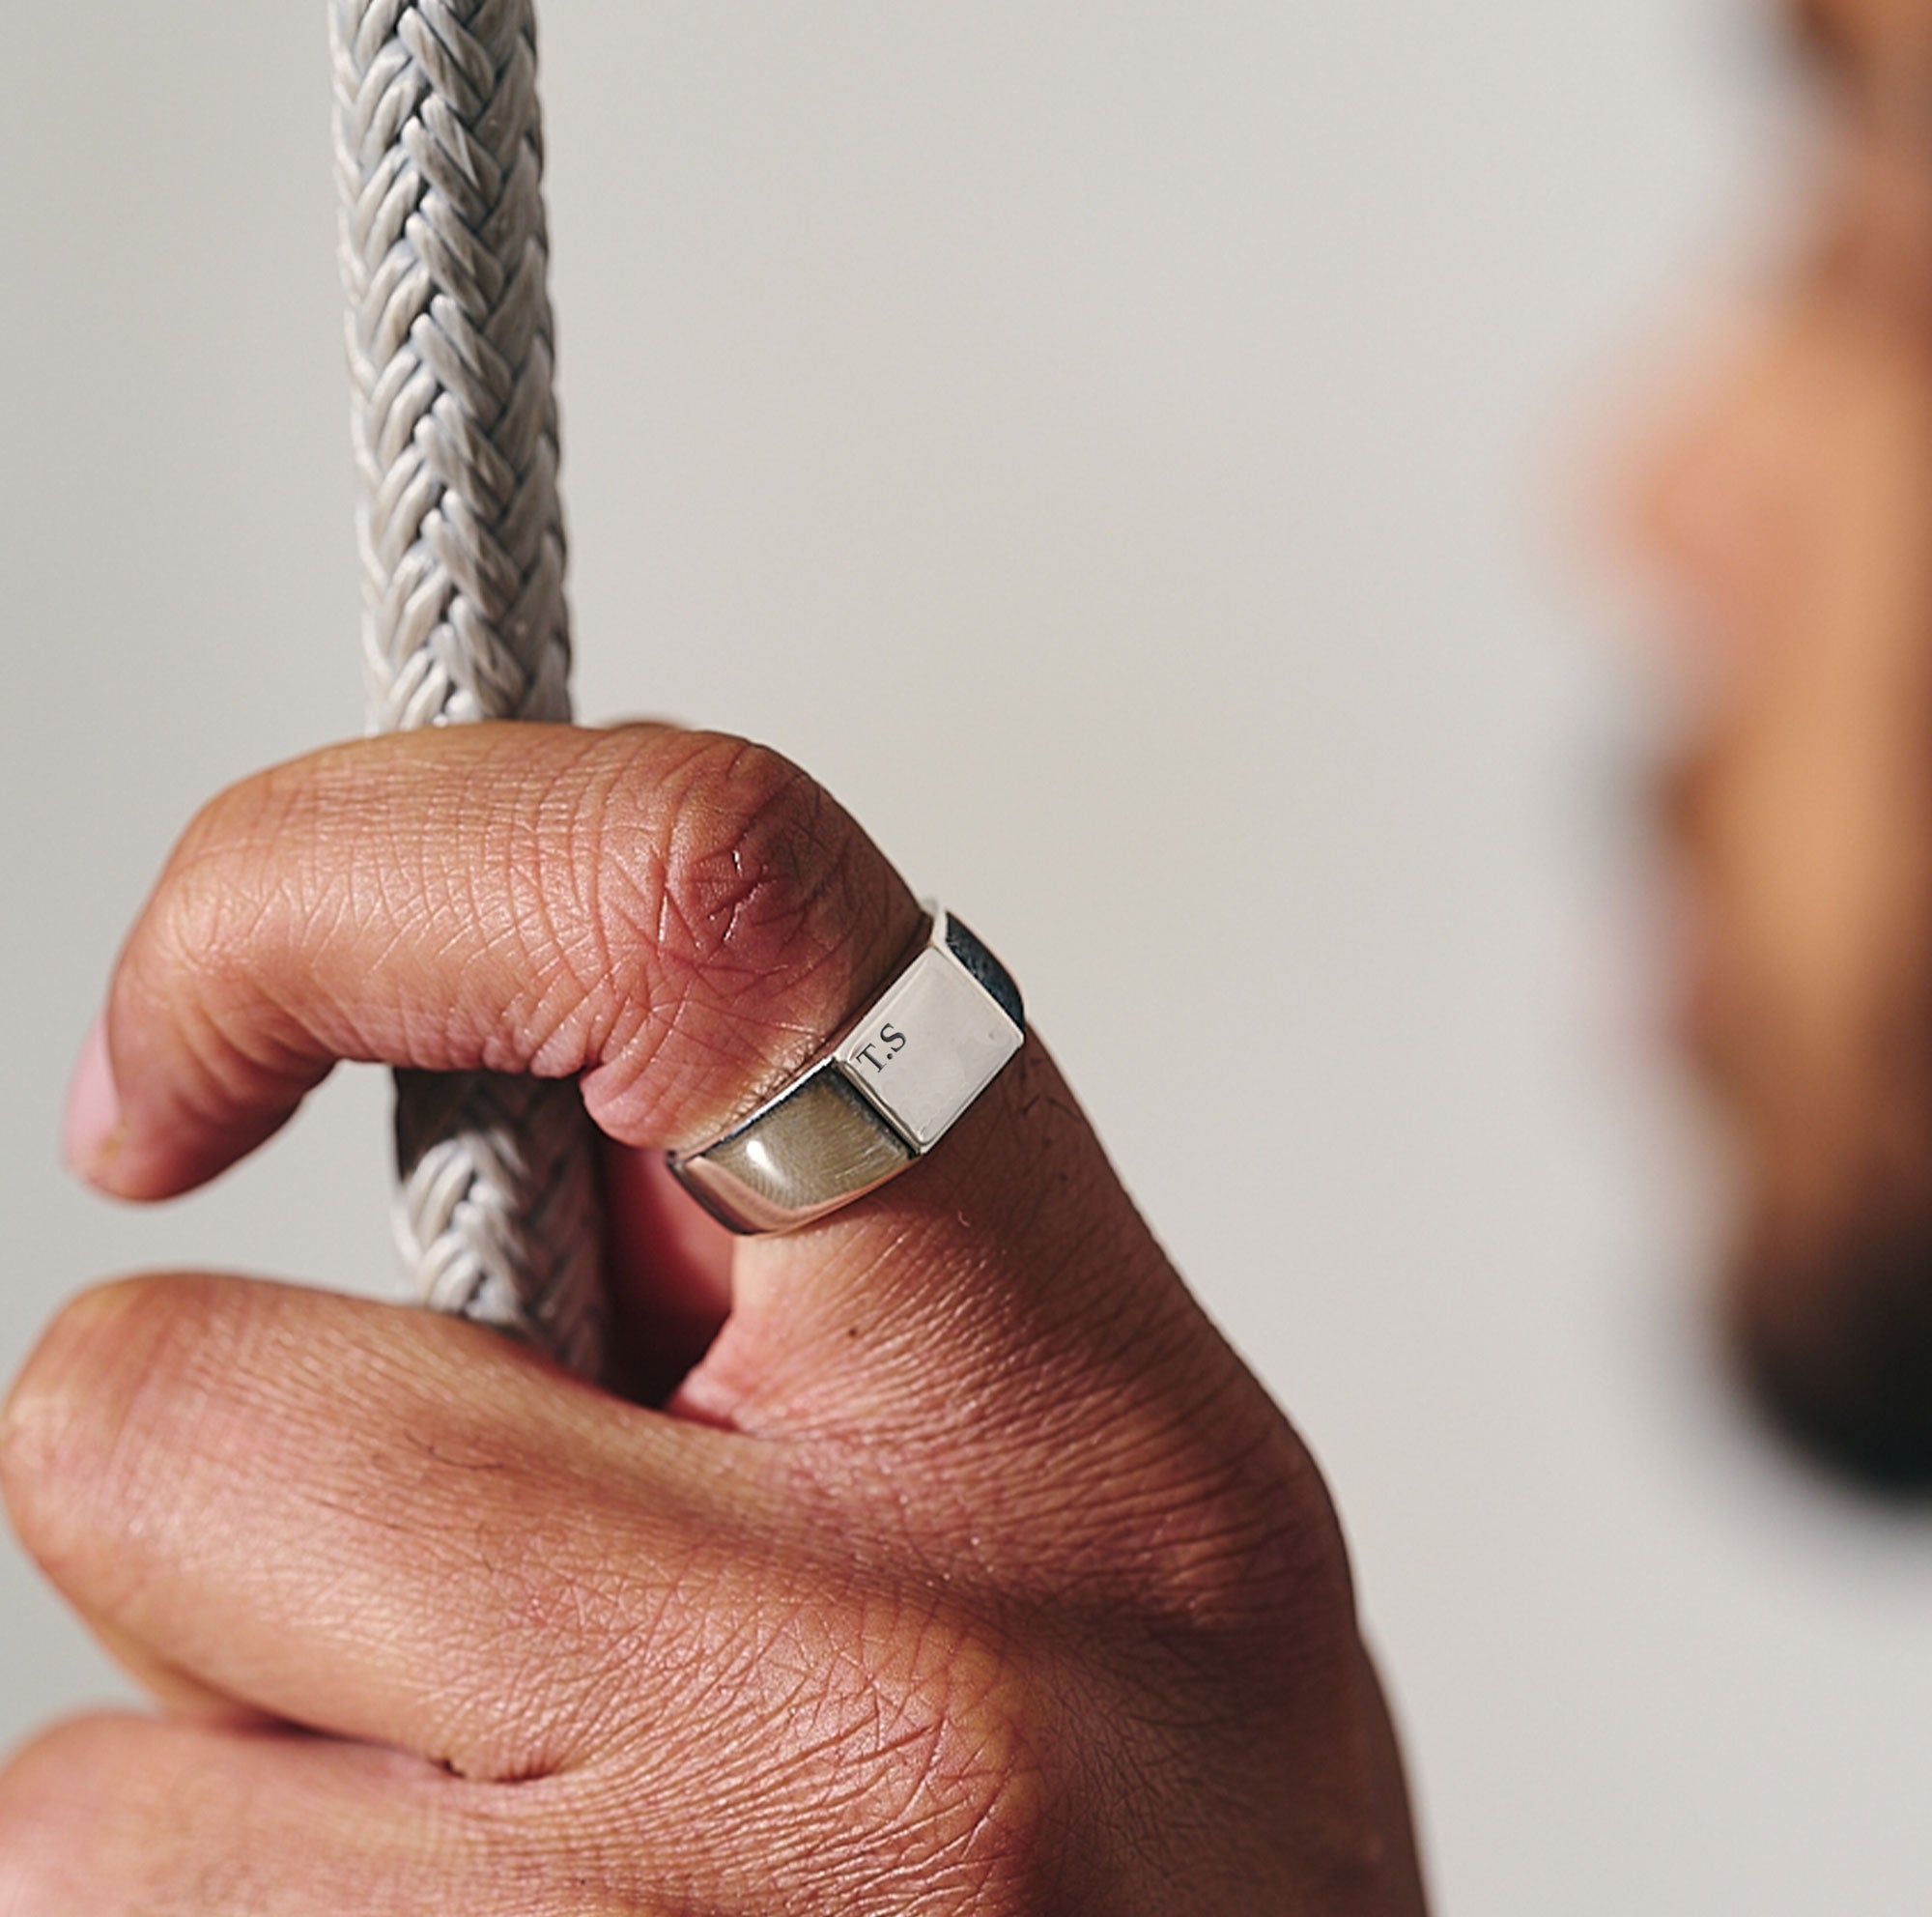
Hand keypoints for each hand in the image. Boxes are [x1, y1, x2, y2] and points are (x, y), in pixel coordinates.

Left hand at [0, 724, 1425, 1914]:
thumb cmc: (1146, 1769)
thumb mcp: (1047, 1399)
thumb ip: (745, 1204)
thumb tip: (397, 1066)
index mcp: (1023, 1361)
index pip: (655, 898)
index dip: (315, 891)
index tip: (182, 1066)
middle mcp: (864, 1672)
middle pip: (157, 1417)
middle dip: (234, 1474)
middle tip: (485, 1557)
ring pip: (89, 1788)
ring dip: (256, 1762)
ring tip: (549, 1805)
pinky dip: (256, 1914)